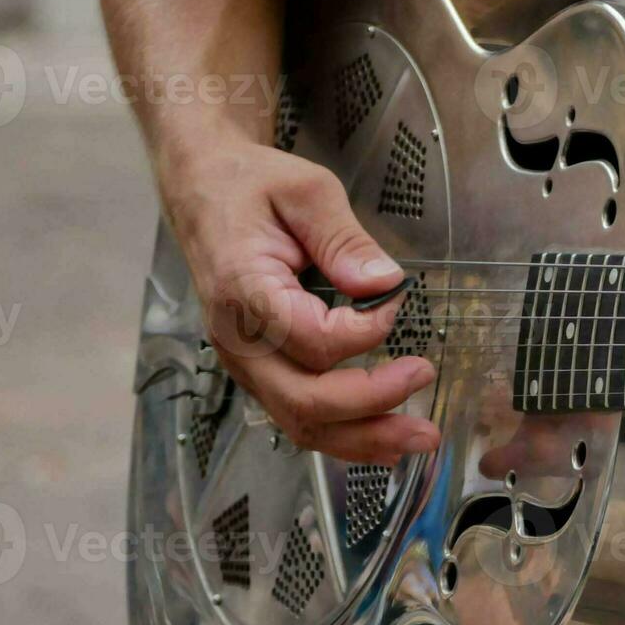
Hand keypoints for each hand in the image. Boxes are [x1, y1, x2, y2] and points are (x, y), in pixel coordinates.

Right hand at [162, 140, 440, 463]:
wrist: (202, 189)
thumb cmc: (249, 186)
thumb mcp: (306, 191)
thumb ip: (344, 239)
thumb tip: (383, 283)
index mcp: (243, 289)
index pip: (312, 340)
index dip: (365, 333)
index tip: (397, 302)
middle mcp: (237, 337)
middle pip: (305, 401)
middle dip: (373, 406)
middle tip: (423, 379)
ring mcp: (242, 360)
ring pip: (299, 421)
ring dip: (362, 438)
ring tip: (418, 436)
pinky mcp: (255, 368)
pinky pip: (296, 414)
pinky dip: (342, 432)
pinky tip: (382, 434)